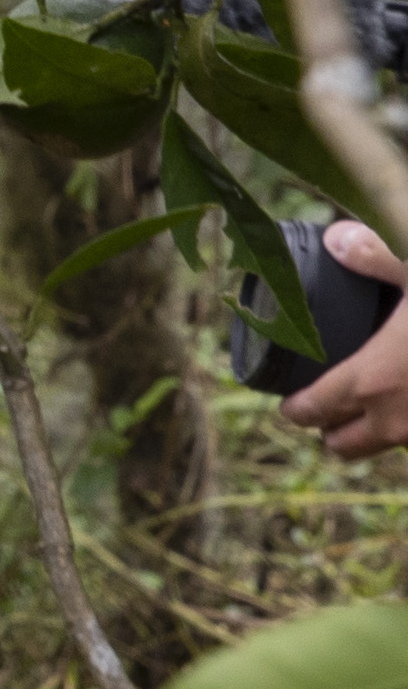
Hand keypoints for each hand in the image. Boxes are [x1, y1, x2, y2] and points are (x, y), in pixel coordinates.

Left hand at [295, 223, 407, 461]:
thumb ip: (378, 255)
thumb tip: (337, 239)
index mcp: (373, 381)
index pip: (310, 412)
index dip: (294, 408)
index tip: (291, 399)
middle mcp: (399, 421)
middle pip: (343, 447)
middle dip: (332, 429)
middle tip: (332, 405)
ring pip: (388, 449)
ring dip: (379, 432)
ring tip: (381, 402)